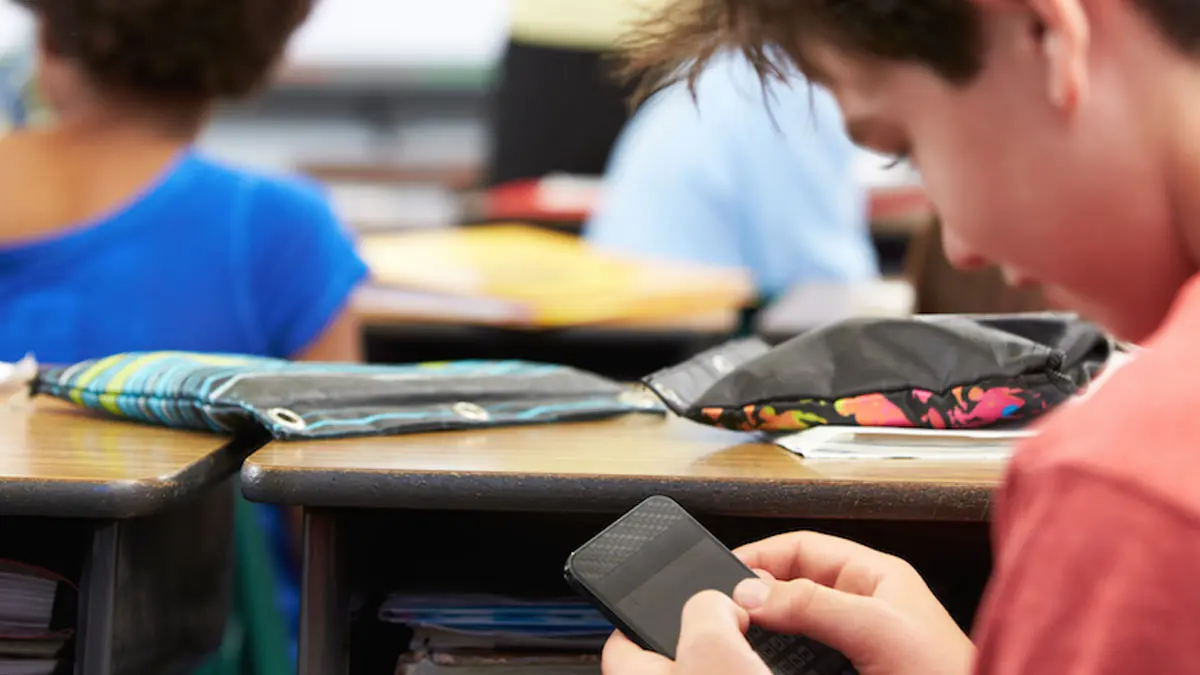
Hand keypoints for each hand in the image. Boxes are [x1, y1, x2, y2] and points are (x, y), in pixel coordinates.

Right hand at [600, 531, 973, 674]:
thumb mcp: (878, 630)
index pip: (803, 548)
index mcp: (876, 577)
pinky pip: (803, 659)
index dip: (760, 556)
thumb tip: (752, 591)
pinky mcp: (850, 674)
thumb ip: (814, 604)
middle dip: (757, 594)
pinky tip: (765, 664)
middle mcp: (865, 607)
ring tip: (738, 636)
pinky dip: (780, 658)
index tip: (722, 576)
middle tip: (724, 610)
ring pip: (795, 626)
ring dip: (767, 629)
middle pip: (793, 585)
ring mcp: (858, 644)